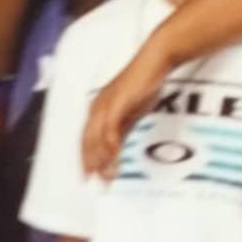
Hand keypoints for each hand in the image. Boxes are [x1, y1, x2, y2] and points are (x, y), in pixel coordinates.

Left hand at [80, 40, 170, 181]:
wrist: (155, 60)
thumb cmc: (143, 84)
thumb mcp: (130, 114)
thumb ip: (121, 132)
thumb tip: (115, 153)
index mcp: (97, 109)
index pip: (86, 139)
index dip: (86, 158)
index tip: (89, 176)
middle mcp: (97, 107)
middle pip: (87, 140)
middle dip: (90, 163)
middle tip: (96, 181)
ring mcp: (105, 103)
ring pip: (97, 136)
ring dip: (101, 157)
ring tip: (106, 174)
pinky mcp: (117, 101)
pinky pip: (110, 126)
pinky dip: (110, 142)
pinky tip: (114, 155)